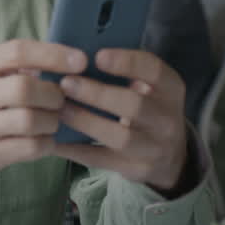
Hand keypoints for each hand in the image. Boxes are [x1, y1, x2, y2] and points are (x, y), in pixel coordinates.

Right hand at [0, 40, 86, 202]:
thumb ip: (7, 66)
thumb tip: (56, 60)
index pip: (18, 51)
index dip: (54, 54)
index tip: (80, 60)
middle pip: (27, 89)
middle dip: (55, 95)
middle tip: (60, 99)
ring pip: (32, 121)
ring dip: (53, 121)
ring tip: (52, 120)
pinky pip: (30, 148)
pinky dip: (46, 144)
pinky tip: (44, 140)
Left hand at [52, 49, 189, 192]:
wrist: (168, 155)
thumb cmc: (145, 107)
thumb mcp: (146, 87)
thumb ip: (122, 71)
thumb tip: (76, 54)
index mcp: (170, 89)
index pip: (154, 71)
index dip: (127, 62)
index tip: (98, 56)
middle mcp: (168, 119)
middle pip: (135, 105)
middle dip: (98, 94)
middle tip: (66, 83)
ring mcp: (155, 148)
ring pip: (121, 136)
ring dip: (86, 121)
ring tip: (60, 109)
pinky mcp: (138, 170)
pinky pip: (103, 160)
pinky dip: (76, 149)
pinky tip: (54, 139)